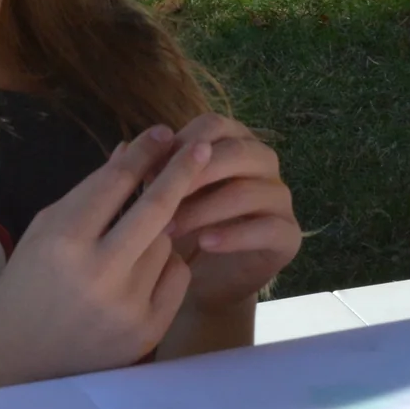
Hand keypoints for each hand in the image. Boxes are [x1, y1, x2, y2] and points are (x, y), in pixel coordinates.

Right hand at [0, 125, 210, 395]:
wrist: (19, 366)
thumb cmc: (26, 289)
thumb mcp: (44, 233)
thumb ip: (89, 193)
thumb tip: (130, 151)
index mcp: (63, 241)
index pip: (116, 182)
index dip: (144, 152)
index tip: (164, 132)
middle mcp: (98, 271)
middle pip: (157, 206)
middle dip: (184, 169)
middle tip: (204, 144)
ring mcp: (127, 304)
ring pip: (168, 242)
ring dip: (159, 233)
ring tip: (126, 249)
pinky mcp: (147, 330)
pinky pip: (177, 276)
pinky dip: (167, 266)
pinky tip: (139, 275)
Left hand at [138, 112, 299, 357]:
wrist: (204, 283)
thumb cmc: (181, 230)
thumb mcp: (161, 199)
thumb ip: (149, 173)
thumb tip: (122, 148)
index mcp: (235, 141)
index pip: (213, 125)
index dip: (180, 144)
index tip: (148, 172)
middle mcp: (263, 162)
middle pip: (236, 152)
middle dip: (193, 175)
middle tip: (158, 200)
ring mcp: (279, 198)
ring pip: (247, 191)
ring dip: (203, 209)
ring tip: (168, 229)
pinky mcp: (287, 235)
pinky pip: (266, 228)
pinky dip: (233, 235)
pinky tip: (204, 244)